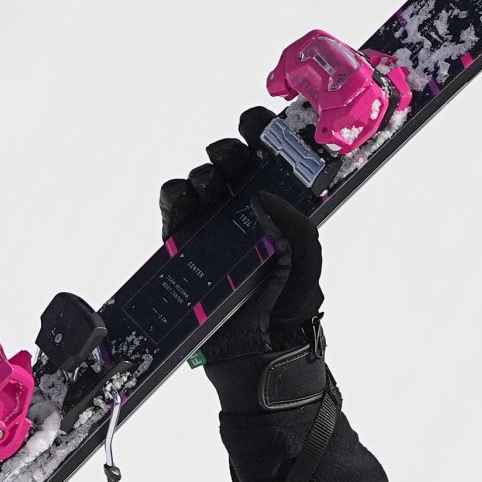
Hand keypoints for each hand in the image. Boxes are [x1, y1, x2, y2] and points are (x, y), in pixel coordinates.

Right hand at [170, 108, 323, 389]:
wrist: (254, 357)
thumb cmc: (288, 311)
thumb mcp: (307, 264)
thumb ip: (297, 226)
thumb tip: (263, 196)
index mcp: (285, 209)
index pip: (276, 161)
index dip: (268, 135)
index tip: (262, 124)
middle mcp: (249, 212)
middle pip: (235, 161)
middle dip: (232, 147)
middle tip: (235, 155)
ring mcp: (215, 225)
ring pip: (204, 179)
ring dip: (206, 171)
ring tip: (213, 186)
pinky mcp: (185, 242)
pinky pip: (174, 205)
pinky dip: (176, 193)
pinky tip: (186, 198)